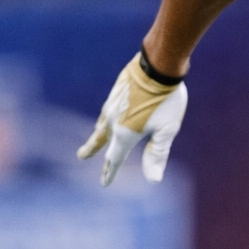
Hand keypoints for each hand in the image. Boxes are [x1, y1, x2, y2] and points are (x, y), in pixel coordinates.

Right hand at [76, 52, 187, 184]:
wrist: (157, 65)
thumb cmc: (166, 100)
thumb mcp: (166, 131)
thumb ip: (157, 155)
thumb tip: (153, 181)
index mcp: (125, 134)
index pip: (115, 158)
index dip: (110, 172)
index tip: (104, 183)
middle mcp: (113, 120)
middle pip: (101, 140)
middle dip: (92, 150)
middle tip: (81, 156)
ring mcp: (112, 105)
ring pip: (102, 124)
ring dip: (97, 134)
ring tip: (95, 138)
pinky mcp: (115, 92)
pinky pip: (106, 110)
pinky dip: (104, 119)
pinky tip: (109, 115)